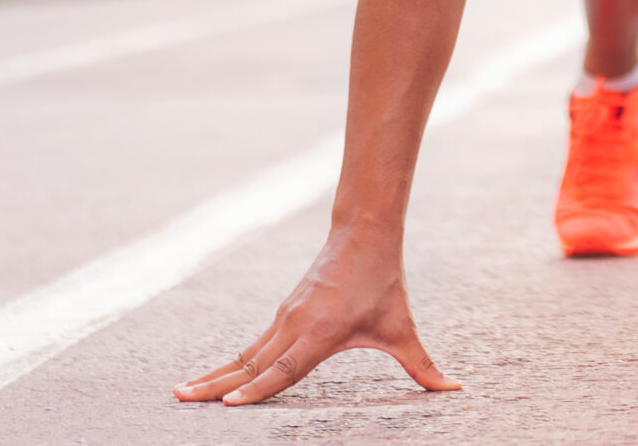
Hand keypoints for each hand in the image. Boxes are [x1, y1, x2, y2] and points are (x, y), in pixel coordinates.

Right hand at [172, 225, 458, 404]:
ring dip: (213, 374)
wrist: (363, 232)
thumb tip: (455, 388)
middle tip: (182, 401)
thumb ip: (423, 366)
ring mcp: (284, 318)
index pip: (285, 368)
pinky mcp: (281, 315)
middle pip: (251, 364)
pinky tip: (211, 379)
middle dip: (216, 386)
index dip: (259, 389)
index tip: (230, 404)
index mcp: (322, 332)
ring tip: (182, 393)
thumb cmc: (384, 283)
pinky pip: (251, 346)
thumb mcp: (403, 328)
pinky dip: (228, 363)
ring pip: (244, 354)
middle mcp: (296, 325)